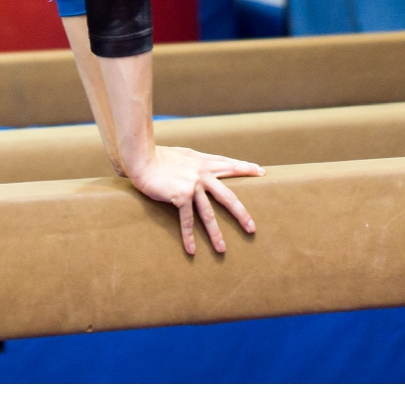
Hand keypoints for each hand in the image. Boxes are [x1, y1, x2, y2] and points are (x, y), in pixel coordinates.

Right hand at [125, 144, 262, 255]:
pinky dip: (188, 236)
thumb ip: (193, 160)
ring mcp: (193, 185)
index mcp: (203, 162)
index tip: (261, 172)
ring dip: (215, 234)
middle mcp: (202, 174)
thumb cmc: (158, 156)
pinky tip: (192, 250)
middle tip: (252, 228)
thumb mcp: (182, 154)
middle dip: (241, 213)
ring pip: (209, 214)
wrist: (143, 158)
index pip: (229, 165)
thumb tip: (198, 163)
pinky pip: (187, 220)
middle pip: (228, 196)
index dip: (245, 168)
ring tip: (222, 250)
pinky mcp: (181, 196)